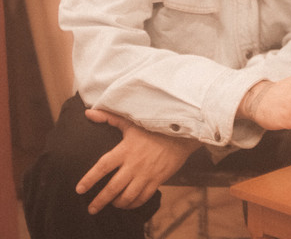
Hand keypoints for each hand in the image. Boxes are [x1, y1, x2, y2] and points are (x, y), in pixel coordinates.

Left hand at [75, 109, 199, 213]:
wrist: (180, 133)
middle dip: (99, 201)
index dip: (89, 179)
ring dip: (116, 203)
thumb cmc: (153, 126)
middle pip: (112, 188)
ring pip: (127, 196)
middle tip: (91, 208)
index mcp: (125, 149)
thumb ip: (108, 118)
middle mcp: (134, 164)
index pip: (103, 167)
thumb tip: (88, 113)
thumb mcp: (130, 121)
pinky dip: (133, 204)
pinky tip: (128, 204)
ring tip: (111, 204)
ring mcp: (146, 174)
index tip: (79, 189)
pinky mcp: (157, 180)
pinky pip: (143, 198)